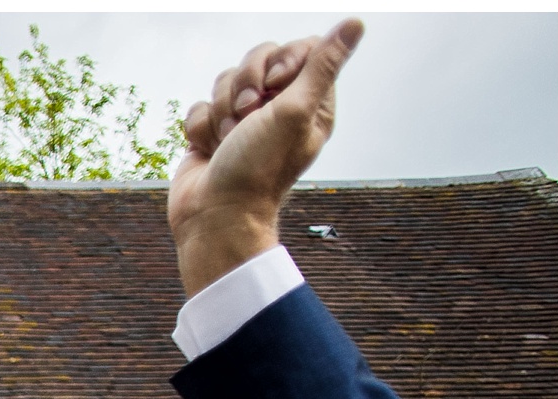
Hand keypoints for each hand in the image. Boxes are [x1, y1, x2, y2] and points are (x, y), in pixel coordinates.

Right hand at [170, 19, 363, 294]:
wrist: (214, 215)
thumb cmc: (258, 170)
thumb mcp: (295, 111)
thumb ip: (324, 64)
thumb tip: (356, 23)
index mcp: (310, 102)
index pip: (300, 48)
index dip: (282, 59)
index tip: (275, 83)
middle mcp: (278, 108)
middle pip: (258, 58)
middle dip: (245, 84)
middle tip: (248, 115)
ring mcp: (243, 120)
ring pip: (225, 80)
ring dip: (222, 111)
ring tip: (229, 140)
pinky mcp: (213, 131)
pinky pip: (201, 105)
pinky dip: (201, 127)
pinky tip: (210, 150)